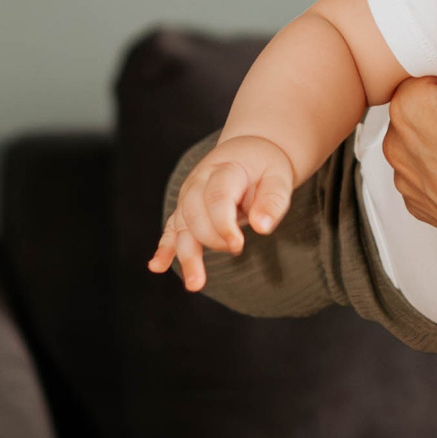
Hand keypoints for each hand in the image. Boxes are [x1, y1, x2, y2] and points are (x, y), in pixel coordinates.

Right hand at [148, 134, 294, 292]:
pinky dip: (164, 248)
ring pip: (181, 225)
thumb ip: (273, 201)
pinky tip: (157, 266)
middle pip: (195, 213)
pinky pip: (171, 229)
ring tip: (195, 284)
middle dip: (212, 238)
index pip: (216, 196)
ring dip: (186, 255)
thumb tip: (262, 227)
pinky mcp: (185, 210)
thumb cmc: (265, 168)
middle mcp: (199, 181)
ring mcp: (189, 196)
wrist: (247, 153)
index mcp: (225, 169)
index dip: (223, 224)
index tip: (238, 245)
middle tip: (237, 249)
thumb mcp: (279, 178)